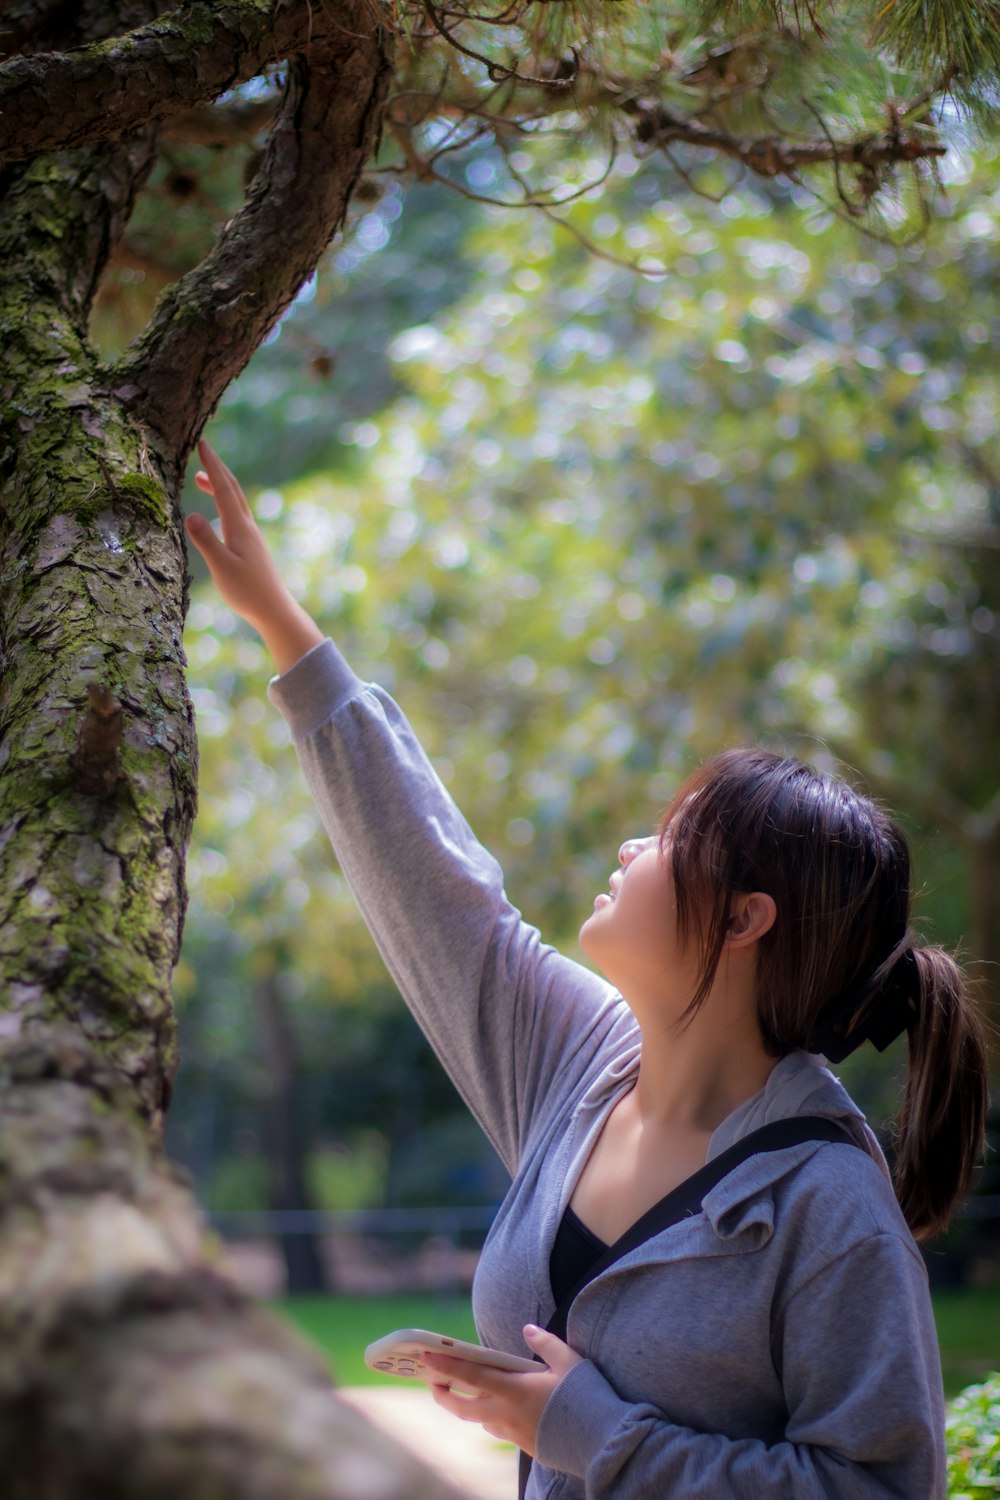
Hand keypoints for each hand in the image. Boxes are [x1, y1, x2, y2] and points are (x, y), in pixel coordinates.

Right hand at [186, 439, 323, 674]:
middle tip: (203, 449)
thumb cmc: (247, 592)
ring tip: (199, 479)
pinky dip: (224, 503)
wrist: (274, 610)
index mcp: (239, 528)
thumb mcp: (222, 568)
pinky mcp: (251, 546)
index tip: (202, 444)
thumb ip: (206, 541)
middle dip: (217, 468)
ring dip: (219, 485)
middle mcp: (247, 527)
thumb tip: (190, 514)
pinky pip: (236, 514)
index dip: (212, 466)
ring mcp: (250, 536)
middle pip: (233, 489)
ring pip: (235, 502)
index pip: (224, 489)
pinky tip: (218, 511)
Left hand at [422, 1325, 582, 1457]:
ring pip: (480, 1420)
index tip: (425, 1357)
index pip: (469, 1376)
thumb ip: (545, 1342)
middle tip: (433, 1383)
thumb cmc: (585, 1397)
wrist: (601, 1441)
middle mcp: (506, 1414)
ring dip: (469, 1407)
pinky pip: (500, 1430)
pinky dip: (492, 1418)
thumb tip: (528, 1330)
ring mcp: (514, 1433)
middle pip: (463, 1408)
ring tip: (467, 1394)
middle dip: (443, 1395)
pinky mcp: (525, 1446)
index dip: (445, 1366)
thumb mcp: (568, 1360)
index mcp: (512, 1390)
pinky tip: (501, 1409)